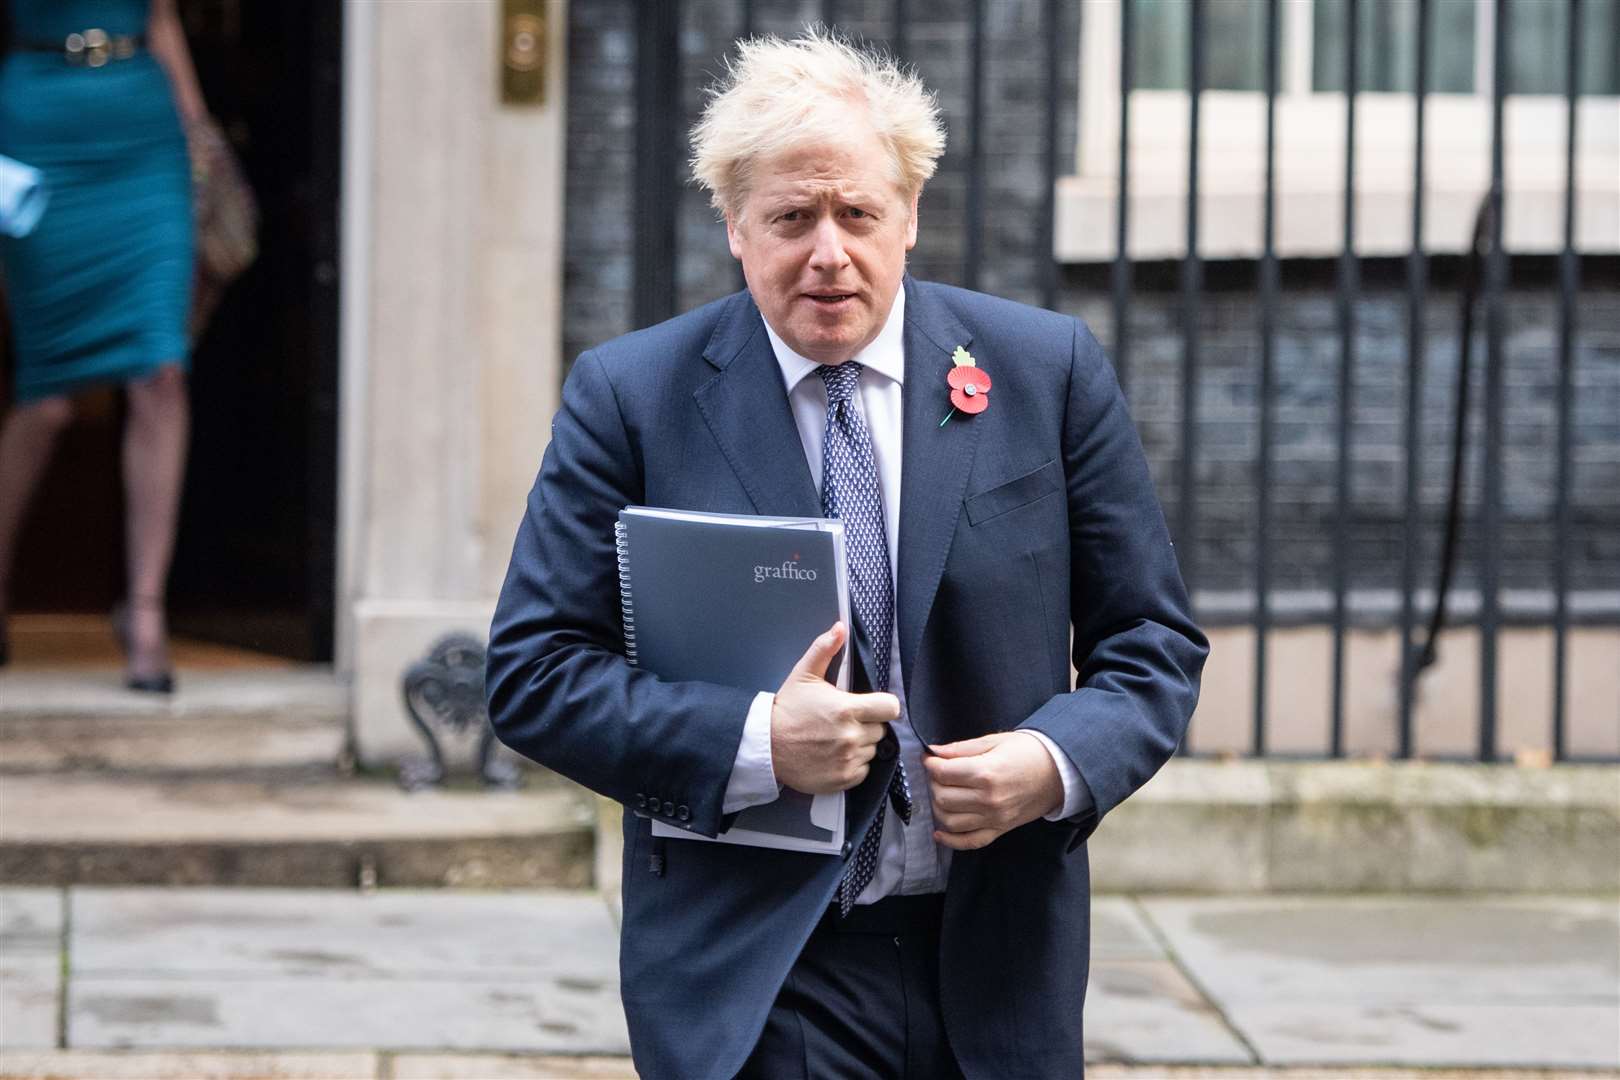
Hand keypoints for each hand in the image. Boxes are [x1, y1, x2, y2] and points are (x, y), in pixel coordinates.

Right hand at [770, 622, 899, 794]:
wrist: (766, 745)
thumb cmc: (786, 709)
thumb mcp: (804, 674)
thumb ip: (824, 649)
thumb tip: (840, 627)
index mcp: (848, 709)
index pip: (891, 708)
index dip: (883, 706)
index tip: (873, 707)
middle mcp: (852, 736)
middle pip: (880, 730)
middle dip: (867, 725)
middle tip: (845, 722)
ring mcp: (848, 760)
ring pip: (872, 751)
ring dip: (860, 745)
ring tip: (837, 739)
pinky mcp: (843, 779)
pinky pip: (863, 771)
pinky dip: (853, 765)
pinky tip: (835, 756)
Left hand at [924, 731, 1064, 850]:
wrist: (1059, 771)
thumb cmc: (1028, 751)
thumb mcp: (994, 741)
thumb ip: (961, 748)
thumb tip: (934, 751)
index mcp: (986, 773)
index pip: (943, 773)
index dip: (930, 764)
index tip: (929, 758)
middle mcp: (989, 799)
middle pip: (943, 798)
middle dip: (933, 783)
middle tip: (938, 773)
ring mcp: (995, 818)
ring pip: (950, 822)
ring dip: (938, 808)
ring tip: (942, 793)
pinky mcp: (1000, 830)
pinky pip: (970, 842)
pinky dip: (951, 841)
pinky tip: (939, 833)